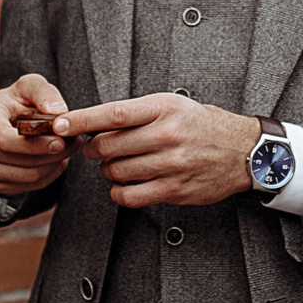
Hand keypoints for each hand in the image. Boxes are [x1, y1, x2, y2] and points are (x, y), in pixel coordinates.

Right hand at [0, 73, 74, 196]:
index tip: (60, 141)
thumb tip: (59, 111)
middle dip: (53, 154)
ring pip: (28, 176)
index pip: (5, 140)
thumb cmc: (17, 101)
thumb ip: (44, 92)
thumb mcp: (29, 87)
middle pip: (20, 161)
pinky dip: (48, 175)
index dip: (35, 144)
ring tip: (67, 149)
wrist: (2, 121)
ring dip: (54, 164)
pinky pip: (29, 187)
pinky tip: (54, 160)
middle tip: (75, 143)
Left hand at [59, 93, 261, 209]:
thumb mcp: (172, 105)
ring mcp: (172, 165)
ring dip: (107, 170)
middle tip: (95, 148)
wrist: (243, 151)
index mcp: (164, 108)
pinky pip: (130, 196)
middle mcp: (167, 135)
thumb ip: (136, 113)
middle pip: (108, 146)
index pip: (113, 113)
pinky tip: (125, 184)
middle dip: (93, 148)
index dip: (82, 120)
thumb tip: (91, 123)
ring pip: (116, 171)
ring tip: (117, 163)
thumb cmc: (201, 124)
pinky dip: (118, 192)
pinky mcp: (175, 190)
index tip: (59, 123)